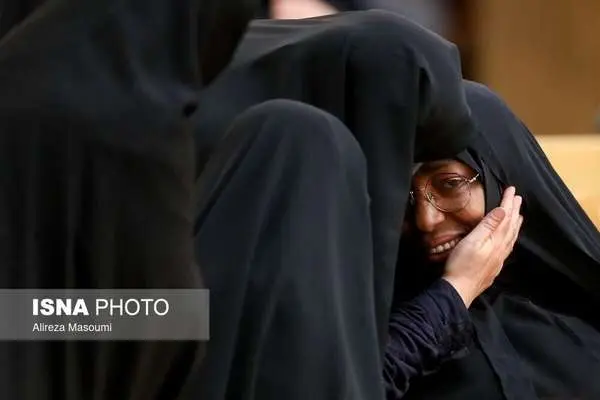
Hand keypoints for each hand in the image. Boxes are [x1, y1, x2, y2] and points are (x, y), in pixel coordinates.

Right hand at [442, 186, 522, 306]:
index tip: (512, 190)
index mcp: (496, 240)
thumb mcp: (472, 241)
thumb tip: (503, 210)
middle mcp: (501, 249)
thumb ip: (488, 226)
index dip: (508, 203)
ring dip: (515, 224)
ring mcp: (499, 259)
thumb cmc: (461, 264)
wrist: (459, 289)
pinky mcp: (494, 266)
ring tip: (518, 215)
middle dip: (514, 211)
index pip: (505, 217)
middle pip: (511, 226)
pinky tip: (509, 239)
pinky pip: (508, 247)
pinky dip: (511, 238)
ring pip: (511, 237)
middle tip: (518, 198)